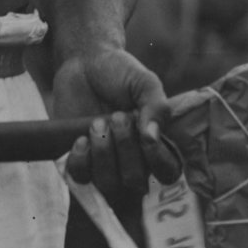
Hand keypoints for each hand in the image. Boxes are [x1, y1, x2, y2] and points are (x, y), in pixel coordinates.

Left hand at [52, 46, 181, 192]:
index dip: (155, 158)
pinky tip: (80, 138)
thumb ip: (157, 107)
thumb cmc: (120, 73)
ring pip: (108, 184)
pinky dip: (81, 159)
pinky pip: (81, 178)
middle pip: (135, 182)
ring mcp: (106, 163)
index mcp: (157, 144)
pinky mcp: (80, 160)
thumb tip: (153, 137)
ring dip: (102, 152)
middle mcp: (134, 160)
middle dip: (124, 148)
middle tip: (115, 116)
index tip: (143, 133)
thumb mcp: (145, 83)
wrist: (84, 62)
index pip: (166, 173)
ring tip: (96, 123)